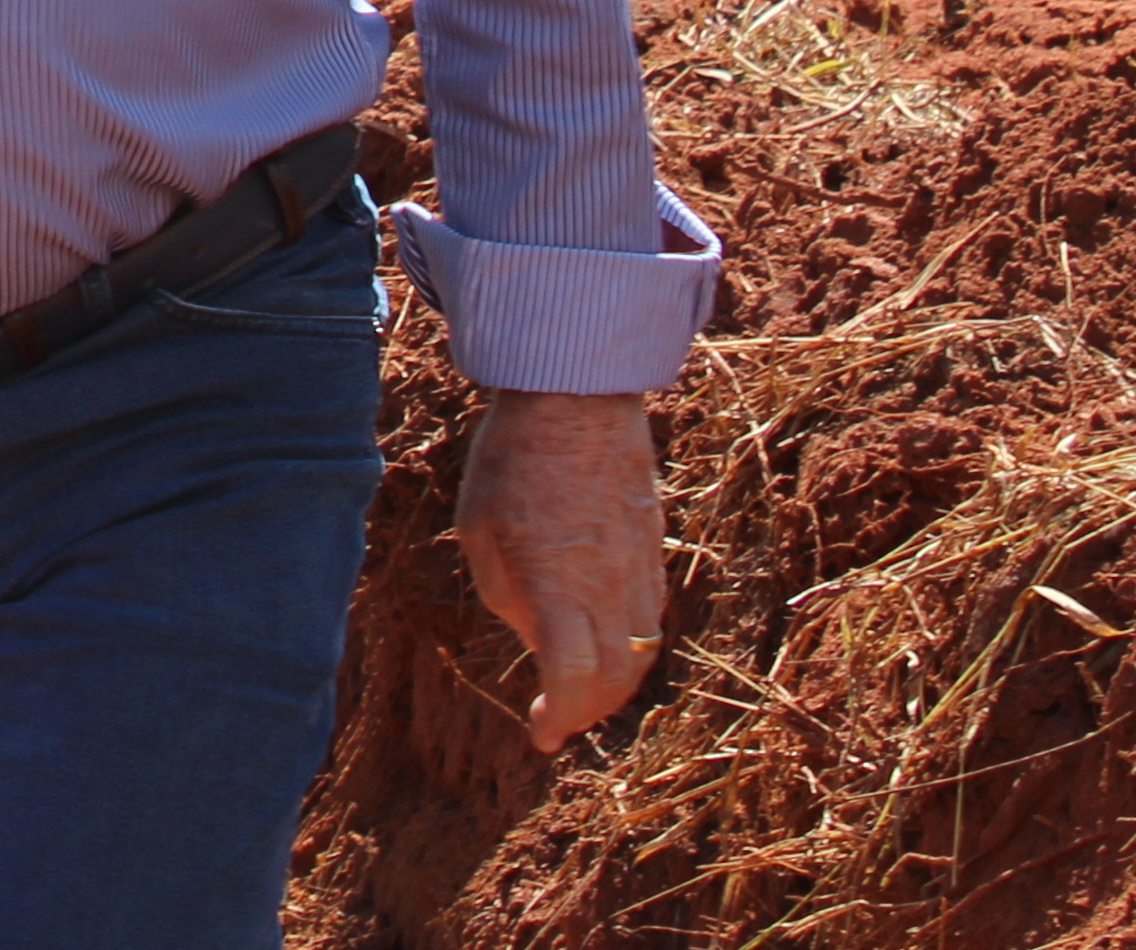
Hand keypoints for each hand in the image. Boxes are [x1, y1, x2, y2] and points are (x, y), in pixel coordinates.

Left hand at [455, 387, 665, 748]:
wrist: (576, 399)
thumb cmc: (512, 460)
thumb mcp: (480, 530)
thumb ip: (507, 594)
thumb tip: (536, 634)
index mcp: (559, 585)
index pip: (573, 677)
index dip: (559, 717)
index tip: (541, 736)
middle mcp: (610, 587)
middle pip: (614, 680)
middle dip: (585, 712)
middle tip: (557, 721)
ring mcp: (640, 570)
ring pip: (642, 654)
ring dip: (614, 686)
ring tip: (579, 691)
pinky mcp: (655, 551)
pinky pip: (651, 617)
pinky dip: (633, 646)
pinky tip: (606, 644)